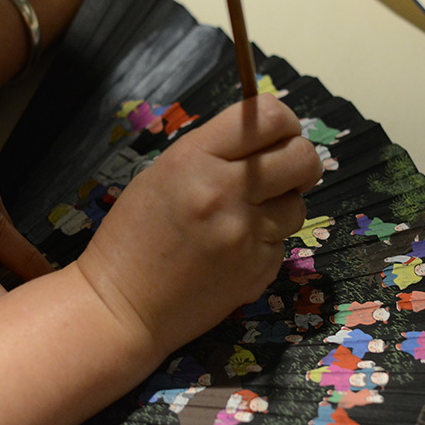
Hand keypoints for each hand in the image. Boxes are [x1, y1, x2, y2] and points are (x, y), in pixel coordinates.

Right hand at [73, 94, 322, 353]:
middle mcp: (227, 191)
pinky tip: (233, 252)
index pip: (269, 117)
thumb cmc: (133, 235)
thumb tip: (265, 140)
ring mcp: (247, 234)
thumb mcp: (164, 174)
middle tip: (281, 173)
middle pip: (302, 157)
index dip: (283, 122)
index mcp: (196, 158)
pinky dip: (266, 242)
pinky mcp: (260, 269)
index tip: (278, 135)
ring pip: (299, 203)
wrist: (122, 306)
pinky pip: (282, 242)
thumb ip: (215, 152)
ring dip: (282, 206)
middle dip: (299, 161)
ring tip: (245, 218)